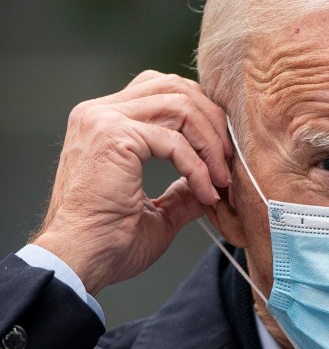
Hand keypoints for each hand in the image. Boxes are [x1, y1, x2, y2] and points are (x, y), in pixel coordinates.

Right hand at [32, 71, 231, 293]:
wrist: (79, 261)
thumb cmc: (109, 242)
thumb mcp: (157, 210)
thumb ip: (183, 190)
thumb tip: (212, 183)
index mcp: (105, 122)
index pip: (163, 92)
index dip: (201, 119)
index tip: (221, 158)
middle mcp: (99, 112)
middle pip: (175, 87)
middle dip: (212, 122)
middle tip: (228, 161)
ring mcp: (103, 120)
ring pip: (181, 106)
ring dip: (210, 143)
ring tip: (221, 179)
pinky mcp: (114, 136)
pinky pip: (175, 141)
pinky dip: (199, 167)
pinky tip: (207, 192)